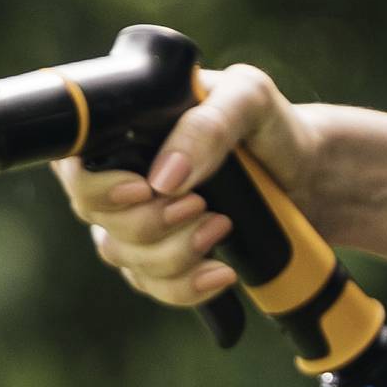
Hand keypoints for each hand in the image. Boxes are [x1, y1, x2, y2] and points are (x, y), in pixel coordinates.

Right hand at [51, 63, 320, 310]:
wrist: (313, 178)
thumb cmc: (274, 127)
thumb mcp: (250, 100)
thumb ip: (207, 126)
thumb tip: (163, 178)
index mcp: (125, 131)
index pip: (73, 163)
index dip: (95, 185)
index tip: (143, 188)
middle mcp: (121, 176)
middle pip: (95, 216)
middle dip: (149, 221)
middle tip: (199, 206)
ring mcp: (139, 222)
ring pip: (122, 256)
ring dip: (173, 253)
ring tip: (221, 227)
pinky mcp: (163, 259)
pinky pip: (152, 286)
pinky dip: (185, 287)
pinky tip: (221, 271)